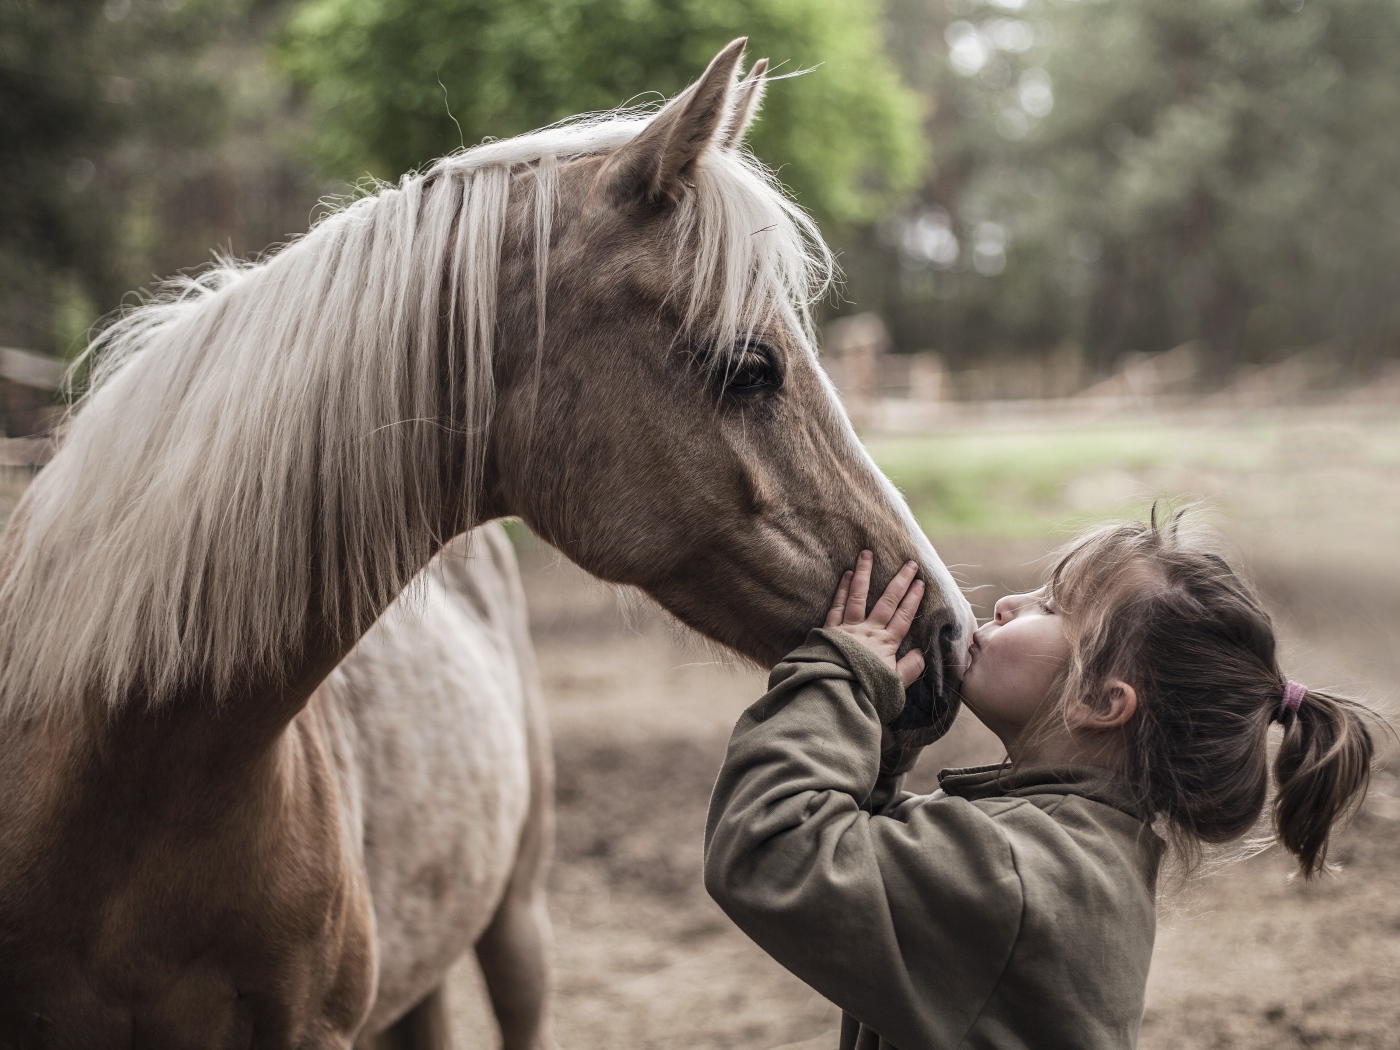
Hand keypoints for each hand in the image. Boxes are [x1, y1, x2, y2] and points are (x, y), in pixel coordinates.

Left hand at [824, 550, 925, 688]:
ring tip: (867, 553)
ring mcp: (848, 628)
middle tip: (909, 562)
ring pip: (858, 595)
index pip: (903, 617)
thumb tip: (922, 653)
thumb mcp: (894, 686)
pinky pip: (837, 605)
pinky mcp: (829, 630)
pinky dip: (841, 589)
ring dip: (864, 573)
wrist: (834, 695)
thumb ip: (910, 669)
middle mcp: (868, 631)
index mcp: (886, 645)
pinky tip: (845, 574)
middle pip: (887, 601)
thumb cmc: (865, 694)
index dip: (913, 599)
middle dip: (899, 581)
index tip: (921, 583)